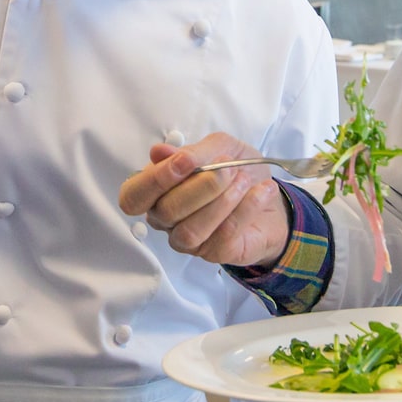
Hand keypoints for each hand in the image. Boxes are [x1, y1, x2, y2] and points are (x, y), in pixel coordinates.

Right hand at [118, 135, 290, 267]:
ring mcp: (187, 241)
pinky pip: (223, 236)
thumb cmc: (235, 169)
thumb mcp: (218, 148)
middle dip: (201, 186)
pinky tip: (260, 192)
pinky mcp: (214, 253)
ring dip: (223, 201)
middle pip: (166, 211)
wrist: (269, 194)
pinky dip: (245, 209)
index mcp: (157, 190)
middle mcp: (165, 219)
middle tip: (228, 168)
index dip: (155, 180)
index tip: (186, 161)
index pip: (133, 196)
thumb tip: (158, 152)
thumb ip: (191, 152)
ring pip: (191, 230)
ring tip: (244, 180)